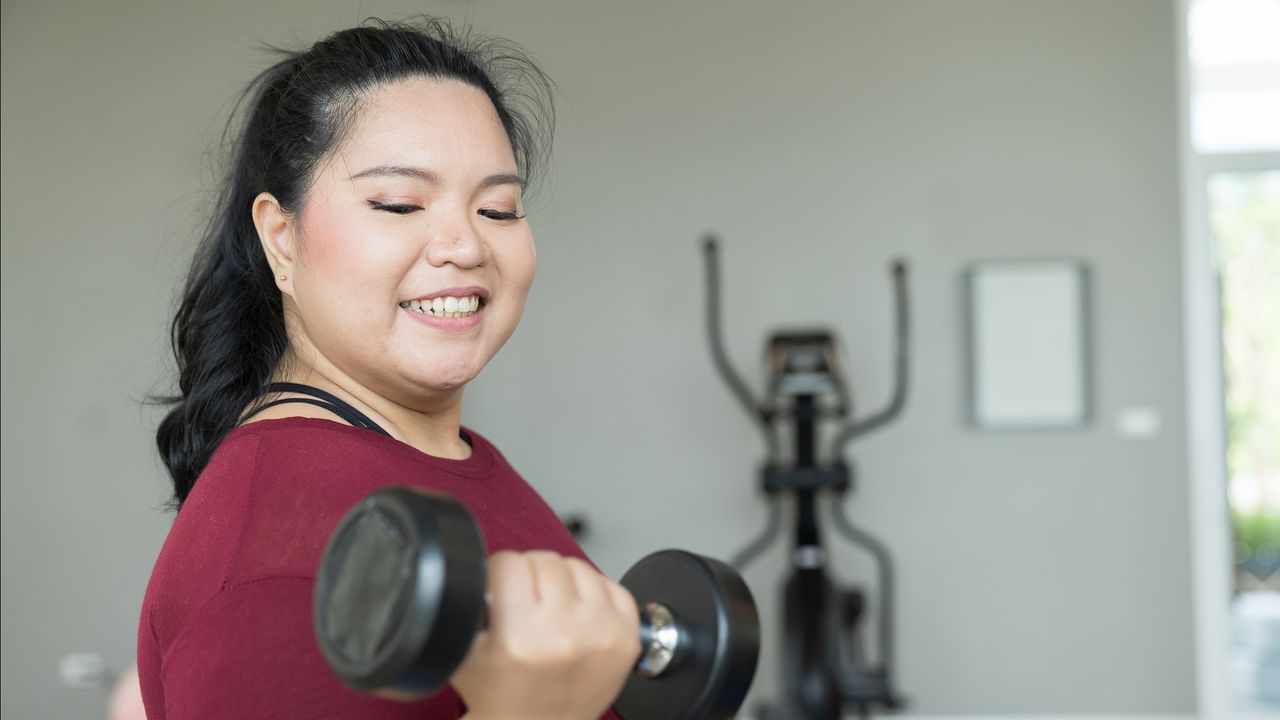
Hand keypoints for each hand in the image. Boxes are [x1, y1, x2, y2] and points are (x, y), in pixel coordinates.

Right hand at [451, 550, 640, 719]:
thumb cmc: (502, 694)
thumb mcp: (464, 652)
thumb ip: (466, 605)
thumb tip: (474, 568)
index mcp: (521, 638)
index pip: (509, 563)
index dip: (499, 574)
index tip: (500, 590)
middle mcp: (566, 634)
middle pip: (545, 560)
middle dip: (530, 576)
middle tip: (525, 604)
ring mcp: (602, 634)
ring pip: (578, 566)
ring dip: (563, 581)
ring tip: (551, 610)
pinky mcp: (627, 637)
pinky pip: (611, 583)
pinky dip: (594, 593)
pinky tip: (578, 615)